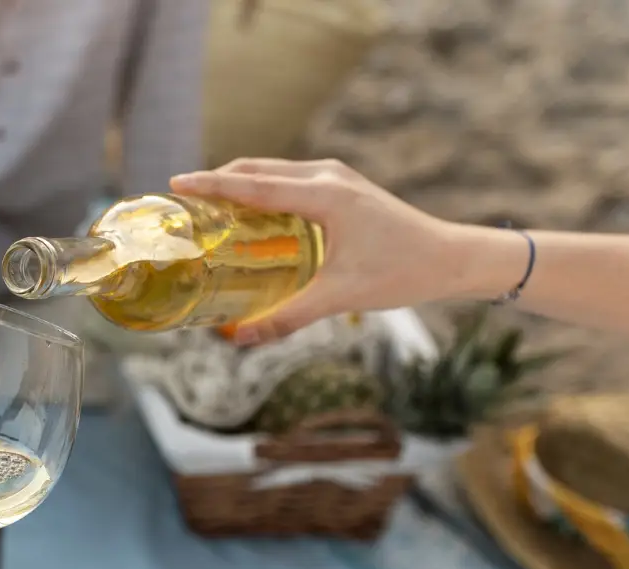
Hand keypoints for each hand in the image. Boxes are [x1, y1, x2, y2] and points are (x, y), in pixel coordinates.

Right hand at [170, 158, 483, 342]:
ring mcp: (336, 177)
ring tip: (206, 206)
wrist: (453, 257)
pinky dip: (261, 189)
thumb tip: (240, 340)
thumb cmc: (402, 272)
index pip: (253, 184)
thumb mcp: (339, 297)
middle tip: (182, 201)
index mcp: (324, 195)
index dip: (211, 184)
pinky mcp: (342, 186)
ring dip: (238, 183)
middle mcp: (327, 176)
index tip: (176, 182)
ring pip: (272, 170)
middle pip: (257, 168)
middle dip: (217, 180)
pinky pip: (289, 179)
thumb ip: (286, 318)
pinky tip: (247, 213)